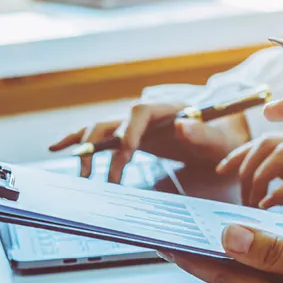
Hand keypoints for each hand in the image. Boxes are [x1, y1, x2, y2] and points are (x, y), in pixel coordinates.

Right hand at [49, 101, 249, 183]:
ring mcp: (134, 125)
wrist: (223, 131)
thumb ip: (203, 131)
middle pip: (112, 122)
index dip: (130, 128)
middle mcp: (145, 114)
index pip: (141, 111)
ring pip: (101, 130)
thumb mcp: (219, 136)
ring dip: (86, 149)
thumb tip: (184, 125)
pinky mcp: (129, 136)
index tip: (127, 150)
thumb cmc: (223, 134)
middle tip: (93, 175)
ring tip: (80, 173)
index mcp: (167, 108)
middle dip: (98, 146)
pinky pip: (102, 137)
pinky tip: (59, 147)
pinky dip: (80, 141)